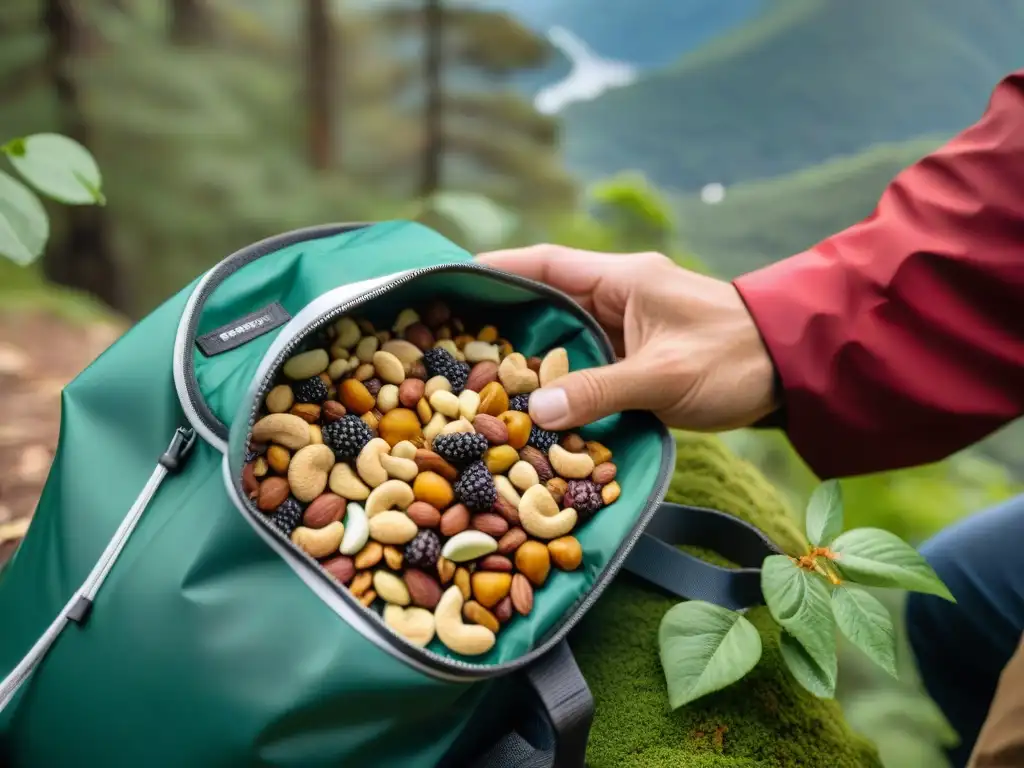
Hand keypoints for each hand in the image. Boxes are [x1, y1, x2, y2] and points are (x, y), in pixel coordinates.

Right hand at [475, 245, 778, 431]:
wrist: (794, 372)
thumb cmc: (735, 359)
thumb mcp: (665, 376)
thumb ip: (601, 390)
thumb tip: (535, 411)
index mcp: (622, 279)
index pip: (546, 263)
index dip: (498, 269)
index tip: (452, 283)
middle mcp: (618, 298)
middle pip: (545, 303)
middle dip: (502, 322)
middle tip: (451, 347)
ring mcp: (627, 330)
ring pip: (562, 338)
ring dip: (530, 359)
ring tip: (480, 383)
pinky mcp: (637, 360)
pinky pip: (585, 367)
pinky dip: (560, 384)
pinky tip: (534, 408)